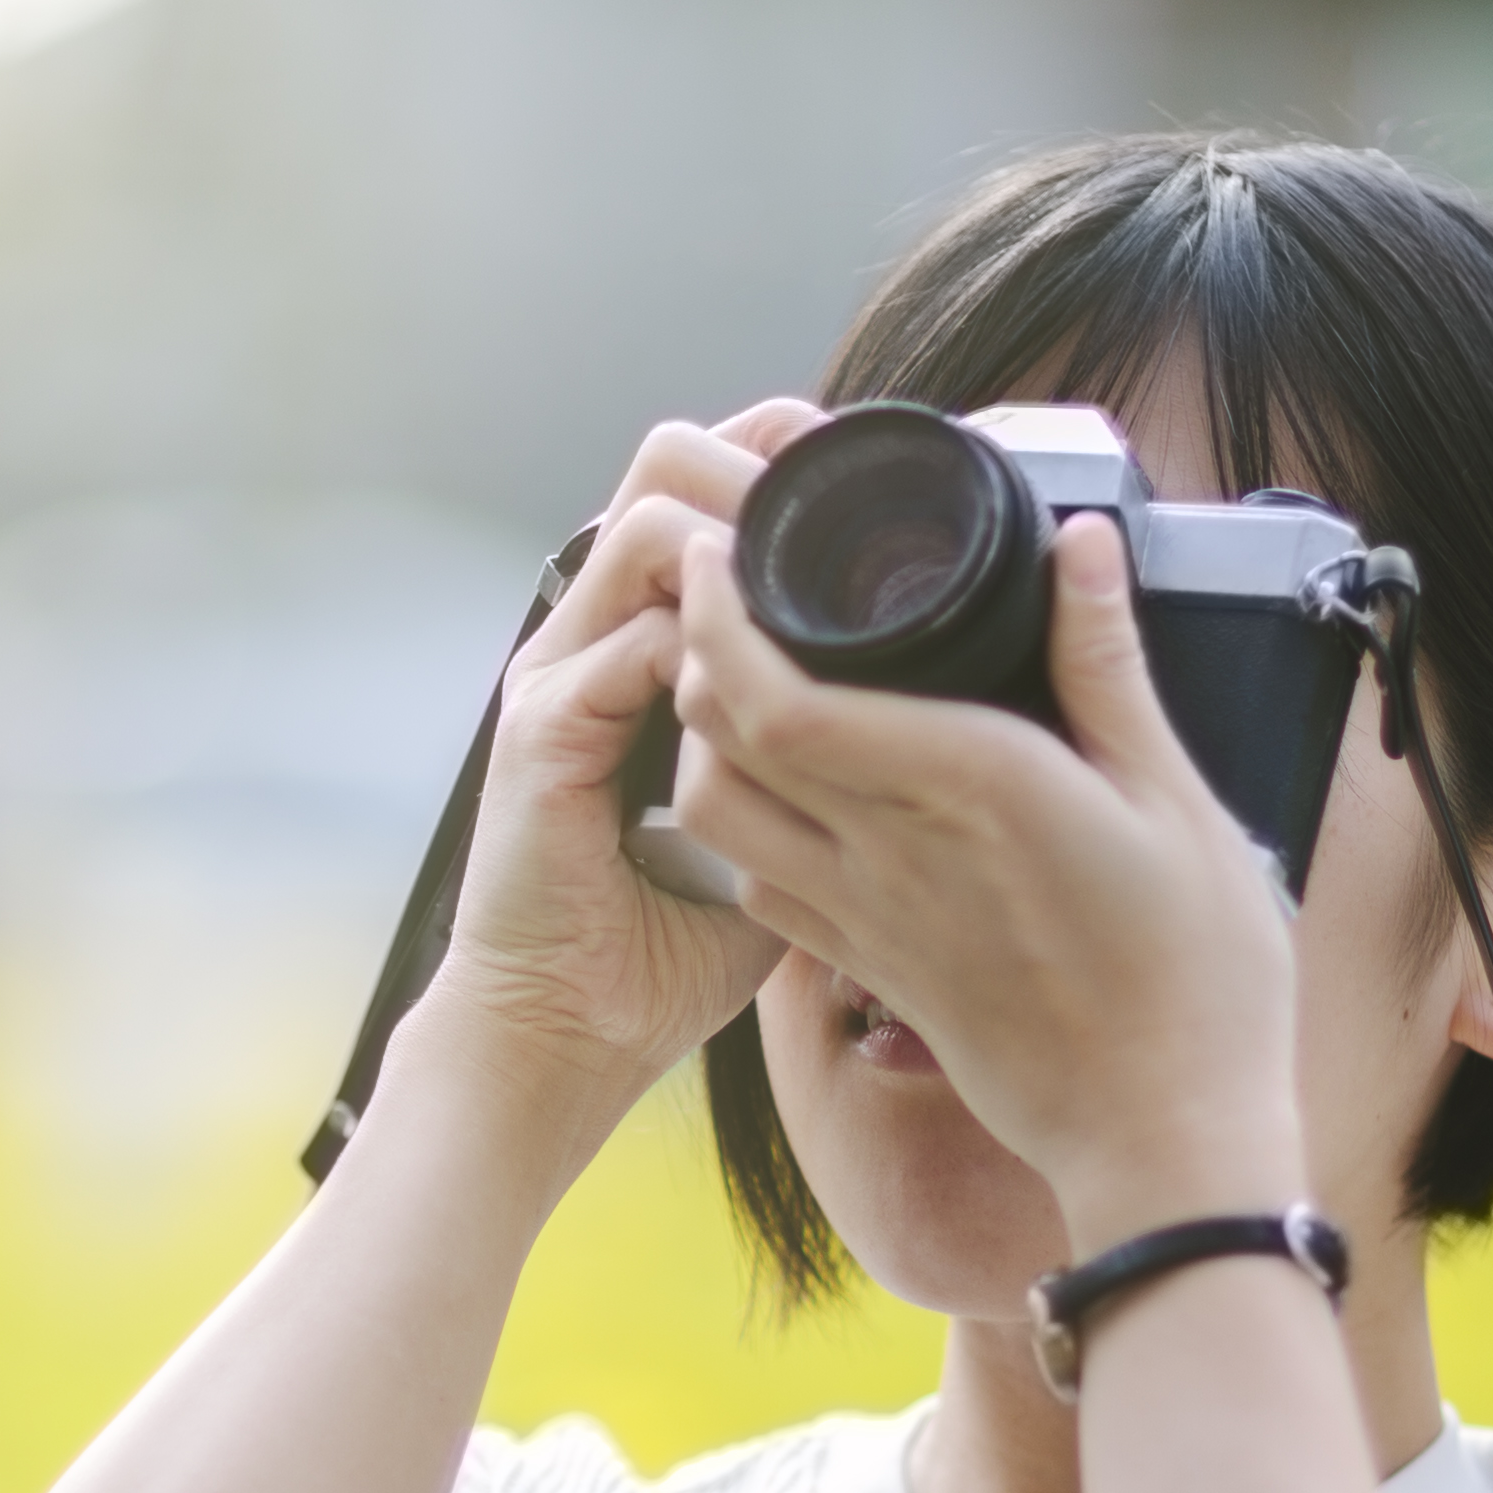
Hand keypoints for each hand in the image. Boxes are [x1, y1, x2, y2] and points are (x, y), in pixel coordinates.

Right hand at [397, 404, 816, 1146]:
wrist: (564, 1036)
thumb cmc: (665, 948)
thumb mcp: (782, 828)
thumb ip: (832, 755)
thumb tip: (948, 719)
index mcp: (640, 647)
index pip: (702, 495)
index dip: (780, 464)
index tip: (870, 479)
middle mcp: (593, 640)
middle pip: (664, 465)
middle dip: (760, 457)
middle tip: (849, 484)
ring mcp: (561, 676)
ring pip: (645, 521)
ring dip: (741, 525)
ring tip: (821, 558)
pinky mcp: (543, 734)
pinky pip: (628, 642)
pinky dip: (704, 638)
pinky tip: (775, 663)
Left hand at [662, 511, 1311, 1230]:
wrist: (1162, 1142)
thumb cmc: (1196, 975)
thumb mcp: (1177, 801)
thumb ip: (1107, 665)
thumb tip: (1076, 540)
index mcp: (971, 788)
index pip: (785, 699)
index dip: (724, 620)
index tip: (720, 549)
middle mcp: (895, 851)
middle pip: (728, 740)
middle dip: (699, 651)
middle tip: (722, 588)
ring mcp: (868, 917)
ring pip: (718, 814)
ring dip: (703, 740)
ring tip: (741, 679)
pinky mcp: (866, 966)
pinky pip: (760, 882)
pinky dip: (739, 821)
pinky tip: (781, 785)